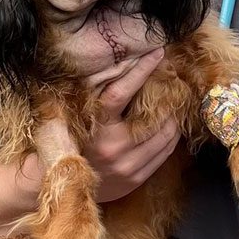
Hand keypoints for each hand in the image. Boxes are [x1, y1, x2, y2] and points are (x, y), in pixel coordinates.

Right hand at [82, 47, 181, 202]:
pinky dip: (171, 137)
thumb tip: (123, 64)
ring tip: (174, 105)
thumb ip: (99, 97)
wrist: (64, 185)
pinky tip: (170, 126)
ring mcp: (127, 166)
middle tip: (174, 82)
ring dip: (173, 118)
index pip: (119, 93)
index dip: (140, 70)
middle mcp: (113, 148)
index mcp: (96, 128)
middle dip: (168, 98)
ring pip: (166, 136)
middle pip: (153, 117)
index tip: (157, 53)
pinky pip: (165, 153)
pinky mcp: (136, 178)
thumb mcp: (79, 118)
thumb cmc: (73, 143)